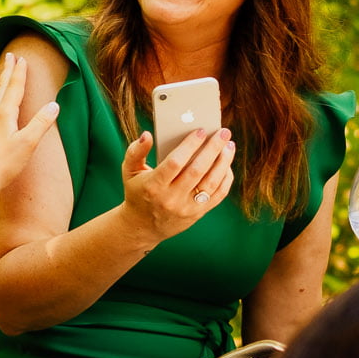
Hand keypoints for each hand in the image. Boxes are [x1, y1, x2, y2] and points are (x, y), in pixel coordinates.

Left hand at [0, 54, 60, 194]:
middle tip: (8, 55)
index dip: (19, 73)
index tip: (21, 58)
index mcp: (6, 114)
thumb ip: (41, 123)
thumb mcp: (28, 143)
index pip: (15, 88)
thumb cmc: (6, 164)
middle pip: (0, 88)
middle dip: (6, 71)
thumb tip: (54, 105)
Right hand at [119, 126, 234, 243]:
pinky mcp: (197, 214)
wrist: (143, 226)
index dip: (190, 145)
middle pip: (197, 170)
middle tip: (224, 132)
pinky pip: (218, 195)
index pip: (175, 162)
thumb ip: (136, 151)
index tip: (202, 131)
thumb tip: (147, 134)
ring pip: (211, 183)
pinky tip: (227, 164)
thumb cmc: (137, 192)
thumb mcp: (129, 171)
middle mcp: (171, 199)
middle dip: (213, 149)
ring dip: (223, 162)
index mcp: (153, 186)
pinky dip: (225, 179)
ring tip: (229, 145)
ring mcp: (186, 208)